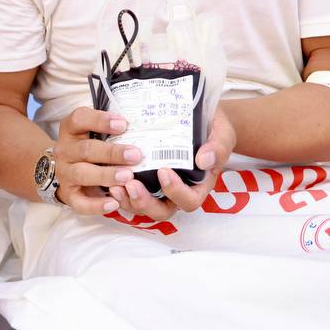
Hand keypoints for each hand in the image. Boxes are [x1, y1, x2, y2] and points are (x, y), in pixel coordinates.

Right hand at [52, 106, 141, 214]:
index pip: (80, 119)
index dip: (100, 120)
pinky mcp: (69, 195)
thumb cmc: (90, 147)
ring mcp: (65, 173)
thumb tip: (141, 126)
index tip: (123, 124)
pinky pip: (80, 203)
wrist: (67, 170)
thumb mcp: (93, 132)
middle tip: (135, 155)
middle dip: (112, 153)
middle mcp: (65, 151)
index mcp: (71, 129)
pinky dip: (97, 205)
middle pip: (86, 150)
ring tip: (127, 177)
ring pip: (82, 174)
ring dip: (106, 175)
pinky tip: (114, 203)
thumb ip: (111, 129)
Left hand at [107, 106, 236, 221]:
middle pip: (162, 211)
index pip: (189, 200)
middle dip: (145, 202)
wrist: (201, 118)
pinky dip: (119, 191)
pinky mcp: (143, 180)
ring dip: (128, 200)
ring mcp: (159, 188)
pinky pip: (130, 194)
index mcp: (199, 185)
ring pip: (143, 207)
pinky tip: (108, 179)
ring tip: (114, 186)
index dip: (176, 192)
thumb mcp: (222, 134)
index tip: (164, 172)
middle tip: (131, 185)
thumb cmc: (213, 129)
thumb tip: (204, 159)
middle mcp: (177, 191)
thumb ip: (217, 147)